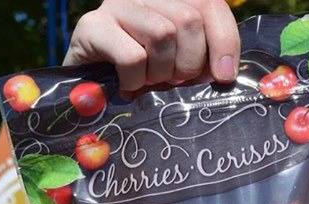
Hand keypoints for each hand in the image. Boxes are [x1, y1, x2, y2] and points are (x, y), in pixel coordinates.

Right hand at [64, 0, 239, 90]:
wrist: (83, 89)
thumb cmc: (136, 76)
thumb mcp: (176, 64)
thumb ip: (201, 58)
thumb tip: (225, 72)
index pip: (211, 5)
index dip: (224, 41)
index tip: (224, 76)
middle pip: (189, 20)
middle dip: (188, 62)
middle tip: (173, 81)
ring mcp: (116, 6)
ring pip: (162, 35)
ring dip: (159, 72)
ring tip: (147, 82)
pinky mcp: (91, 27)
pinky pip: (132, 57)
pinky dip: (135, 80)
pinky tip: (126, 86)